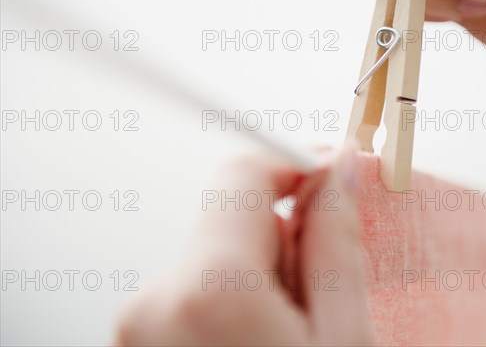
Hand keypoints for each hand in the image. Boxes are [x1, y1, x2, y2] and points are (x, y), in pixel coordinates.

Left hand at [113, 148, 373, 346]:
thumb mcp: (341, 338)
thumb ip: (336, 243)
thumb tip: (339, 171)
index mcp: (210, 290)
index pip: (243, 171)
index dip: (292, 163)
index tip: (326, 175)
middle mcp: (156, 299)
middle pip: (230, 214)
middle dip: (282, 233)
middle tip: (318, 289)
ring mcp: (139, 322)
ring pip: (216, 252)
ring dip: (259, 271)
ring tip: (286, 330)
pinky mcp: (139, 336)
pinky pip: (194, 287)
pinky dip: (231, 297)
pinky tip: (256, 338)